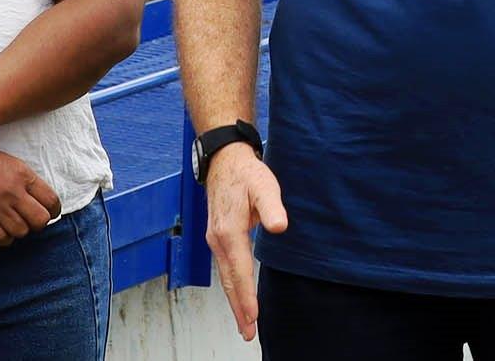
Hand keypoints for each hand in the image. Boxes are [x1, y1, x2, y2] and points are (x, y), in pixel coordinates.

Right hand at [0, 145, 61, 246]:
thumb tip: (43, 201)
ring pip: (22, 232)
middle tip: (34, 220)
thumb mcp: (13, 163)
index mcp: (23, 175)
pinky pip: (1, 238)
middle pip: (40, 220)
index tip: (52, 212)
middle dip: (40, 223)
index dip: (55, 210)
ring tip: (16, 223)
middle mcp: (12, 192)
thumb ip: (28, 181)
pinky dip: (5, 238)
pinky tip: (3, 230)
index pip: (51, 200)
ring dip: (21, 230)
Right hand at [205, 144, 287, 341]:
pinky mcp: (218, 238)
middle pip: (229, 281)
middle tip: (248, 333)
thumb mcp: (264, 184)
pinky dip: (232, 287)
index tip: (253, 316)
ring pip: (225, 277)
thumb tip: (279, 227)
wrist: (225, 162)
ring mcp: (215, 240)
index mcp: (229, 231)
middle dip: (238, 308)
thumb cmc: (247, 174)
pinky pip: (225, 269)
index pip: (239, 270)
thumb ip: (272, 206)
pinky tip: (238, 297)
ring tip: (245, 323)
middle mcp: (218, 240)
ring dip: (234, 301)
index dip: (246, 295)